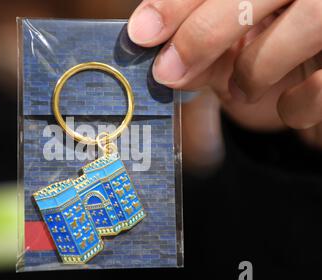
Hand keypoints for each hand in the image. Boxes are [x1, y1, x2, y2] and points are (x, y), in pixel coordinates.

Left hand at [128, 0, 321, 148]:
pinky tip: (288, 106)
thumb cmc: (283, 28)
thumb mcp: (246, 24)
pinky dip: (296, 106)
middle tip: (168, 72)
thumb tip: (169, 69)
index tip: (142, 32)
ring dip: (253, 71)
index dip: (177, 3)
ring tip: (242, 88)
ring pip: (301, 28)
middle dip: (202, 35)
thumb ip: (209, 37)